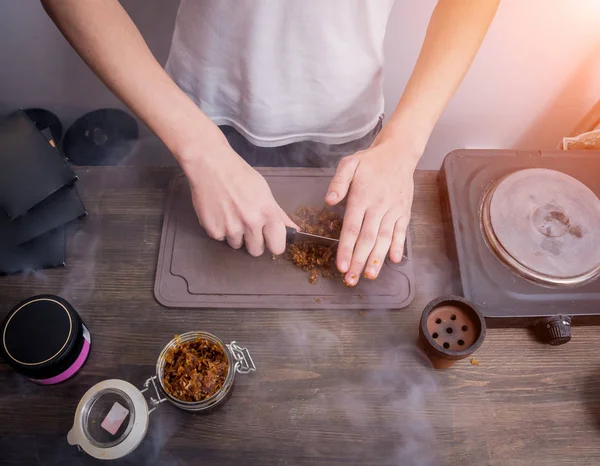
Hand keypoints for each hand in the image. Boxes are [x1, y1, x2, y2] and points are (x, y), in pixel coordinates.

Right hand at [183, 141, 297, 256]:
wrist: (210, 165)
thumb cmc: (240, 175)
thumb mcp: (265, 191)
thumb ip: (280, 214)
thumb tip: (295, 230)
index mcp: (268, 213)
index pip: (277, 247)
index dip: (273, 244)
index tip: (269, 240)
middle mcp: (251, 223)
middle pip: (256, 251)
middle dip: (253, 242)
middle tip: (247, 226)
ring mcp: (231, 228)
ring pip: (237, 245)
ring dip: (235, 235)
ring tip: (230, 215)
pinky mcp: (213, 230)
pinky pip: (220, 238)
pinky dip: (220, 229)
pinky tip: (218, 212)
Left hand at [325, 130, 417, 285]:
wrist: (399, 153)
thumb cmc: (370, 161)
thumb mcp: (349, 164)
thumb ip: (338, 182)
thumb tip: (328, 201)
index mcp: (362, 197)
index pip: (352, 228)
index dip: (346, 248)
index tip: (341, 266)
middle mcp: (378, 206)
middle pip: (367, 239)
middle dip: (358, 261)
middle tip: (351, 279)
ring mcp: (393, 210)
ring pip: (384, 239)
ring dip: (376, 259)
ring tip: (368, 276)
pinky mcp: (403, 212)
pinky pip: (401, 232)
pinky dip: (398, 246)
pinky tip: (393, 260)